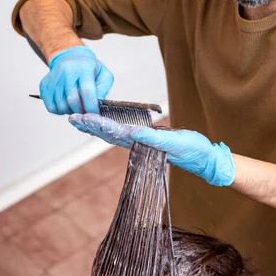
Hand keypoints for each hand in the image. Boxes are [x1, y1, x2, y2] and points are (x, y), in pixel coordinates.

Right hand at [39, 46, 113, 114]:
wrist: (71, 59)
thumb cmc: (90, 70)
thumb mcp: (104, 75)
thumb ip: (103, 89)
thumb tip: (97, 105)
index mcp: (84, 67)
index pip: (87, 91)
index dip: (91, 107)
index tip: (94, 115)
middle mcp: (66, 70)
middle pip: (72, 100)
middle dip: (81, 112)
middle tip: (86, 111)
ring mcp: (53, 78)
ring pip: (61, 106)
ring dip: (70, 111)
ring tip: (76, 105)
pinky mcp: (44, 85)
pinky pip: (51, 107)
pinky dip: (60, 111)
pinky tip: (66, 104)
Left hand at [69, 113, 234, 186]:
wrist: (203, 158)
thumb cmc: (191, 149)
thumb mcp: (173, 142)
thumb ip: (153, 138)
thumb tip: (133, 133)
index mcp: (141, 142)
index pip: (112, 132)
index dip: (95, 124)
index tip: (80, 118)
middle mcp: (138, 143)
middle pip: (108, 134)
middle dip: (90, 125)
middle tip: (72, 117)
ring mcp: (143, 142)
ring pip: (114, 134)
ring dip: (97, 127)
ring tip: (82, 120)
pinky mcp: (150, 139)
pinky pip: (126, 132)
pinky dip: (112, 126)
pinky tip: (107, 124)